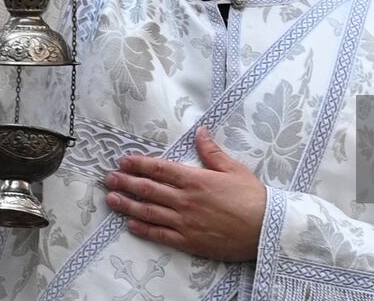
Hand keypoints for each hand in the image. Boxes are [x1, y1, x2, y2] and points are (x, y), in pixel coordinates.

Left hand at [105, 127, 266, 261]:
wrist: (264, 229)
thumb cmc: (251, 197)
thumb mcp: (233, 168)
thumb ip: (212, 151)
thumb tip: (199, 132)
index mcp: (196, 179)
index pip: (160, 169)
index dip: (140, 164)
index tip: (124, 160)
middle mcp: (185, 200)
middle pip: (149, 189)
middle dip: (127, 182)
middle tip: (109, 178)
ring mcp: (185, 222)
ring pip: (149, 212)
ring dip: (128, 205)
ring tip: (112, 199)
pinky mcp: (188, 241)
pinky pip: (160, 235)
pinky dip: (143, 229)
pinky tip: (130, 225)